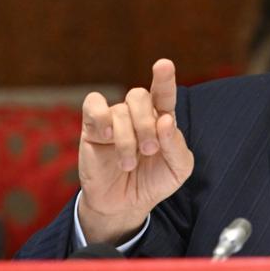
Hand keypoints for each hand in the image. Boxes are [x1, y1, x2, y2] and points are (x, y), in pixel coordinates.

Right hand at [77, 58, 194, 243]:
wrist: (124, 205)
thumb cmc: (153, 182)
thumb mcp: (177, 169)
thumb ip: (177, 145)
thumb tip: (166, 120)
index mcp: (161, 119)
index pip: (163, 94)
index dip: (164, 79)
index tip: (164, 65)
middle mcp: (138, 114)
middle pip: (140, 96)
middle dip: (147, 124)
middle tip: (150, 151)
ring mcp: (114, 118)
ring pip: (120, 109)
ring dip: (128, 139)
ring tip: (129, 164)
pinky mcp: (92, 127)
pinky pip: (93, 105)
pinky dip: (102, 117)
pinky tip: (107, 137)